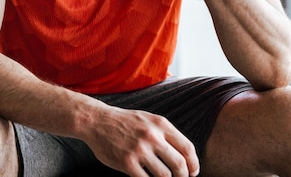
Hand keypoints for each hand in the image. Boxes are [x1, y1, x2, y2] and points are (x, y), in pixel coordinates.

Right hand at [83, 106, 199, 175]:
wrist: (96, 120)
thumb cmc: (124, 122)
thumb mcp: (147, 120)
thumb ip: (165, 134)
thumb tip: (184, 158)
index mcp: (160, 124)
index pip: (187, 148)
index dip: (193, 164)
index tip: (192, 172)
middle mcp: (152, 136)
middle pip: (179, 165)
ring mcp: (139, 150)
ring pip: (165, 176)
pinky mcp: (127, 162)